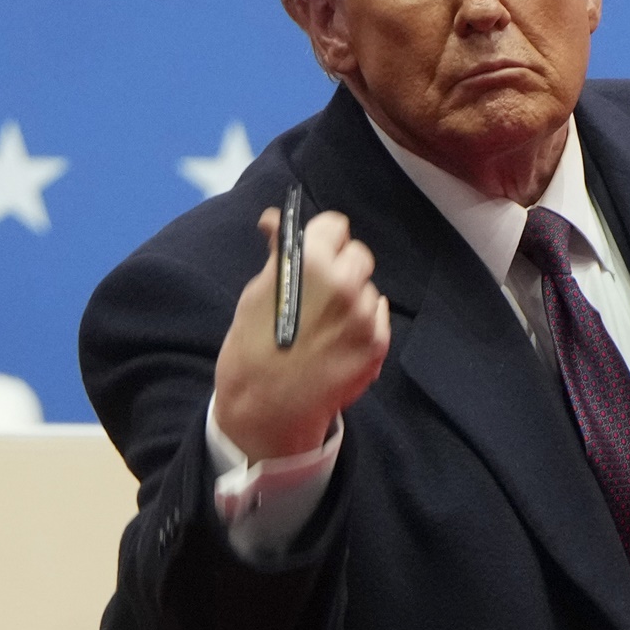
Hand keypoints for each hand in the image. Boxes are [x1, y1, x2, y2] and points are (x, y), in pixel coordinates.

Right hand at [214, 207, 390, 460]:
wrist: (266, 409)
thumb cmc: (252, 348)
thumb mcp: (257, 294)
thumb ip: (280, 254)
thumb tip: (276, 219)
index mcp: (311, 263)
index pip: (335, 225)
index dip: (323, 237)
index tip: (316, 250)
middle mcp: (345, 283)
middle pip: (357, 254)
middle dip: (341, 265)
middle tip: (320, 289)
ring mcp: (365, 315)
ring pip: (367, 287)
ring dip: (352, 296)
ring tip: (324, 323)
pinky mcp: (378, 343)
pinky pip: (377, 315)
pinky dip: (363, 322)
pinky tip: (337, 339)